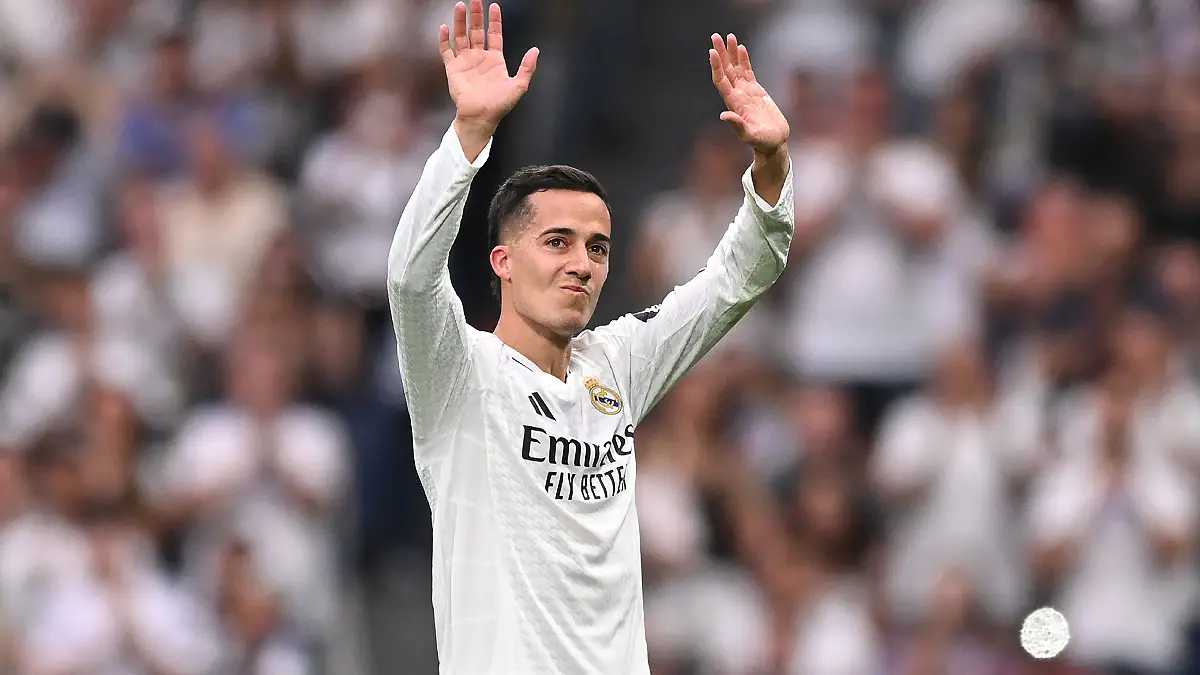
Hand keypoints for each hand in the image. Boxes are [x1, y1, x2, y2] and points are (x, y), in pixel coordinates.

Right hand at [440, 1, 537, 132]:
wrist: (481, 117)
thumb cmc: (499, 105)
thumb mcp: (519, 85)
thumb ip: (527, 67)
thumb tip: (536, 50)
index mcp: (495, 60)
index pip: (494, 34)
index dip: (494, 21)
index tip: (494, 6)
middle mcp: (479, 58)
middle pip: (476, 31)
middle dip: (476, 15)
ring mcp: (465, 62)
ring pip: (461, 36)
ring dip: (460, 21)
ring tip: (460, 6)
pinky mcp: (453, 69)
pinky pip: (446, 51)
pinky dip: (444, 39)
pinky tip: (445, 27)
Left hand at [709, 33, 789, 154]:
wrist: (773, 142)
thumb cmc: (762, 142)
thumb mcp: (749, 135)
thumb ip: (737, 125)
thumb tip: (724, 115)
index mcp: (733, 103)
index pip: (721, 81)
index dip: (716, 66)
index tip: (712, 51)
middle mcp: (737, 95)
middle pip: (726, 70)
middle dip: (721, 53)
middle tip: (715, 36)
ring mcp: (746, 92)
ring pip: (736, 68)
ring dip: (731, 53)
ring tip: (728, 36)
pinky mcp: (756, 91)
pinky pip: (748, 72)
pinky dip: (744, 60)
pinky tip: (741, 48)